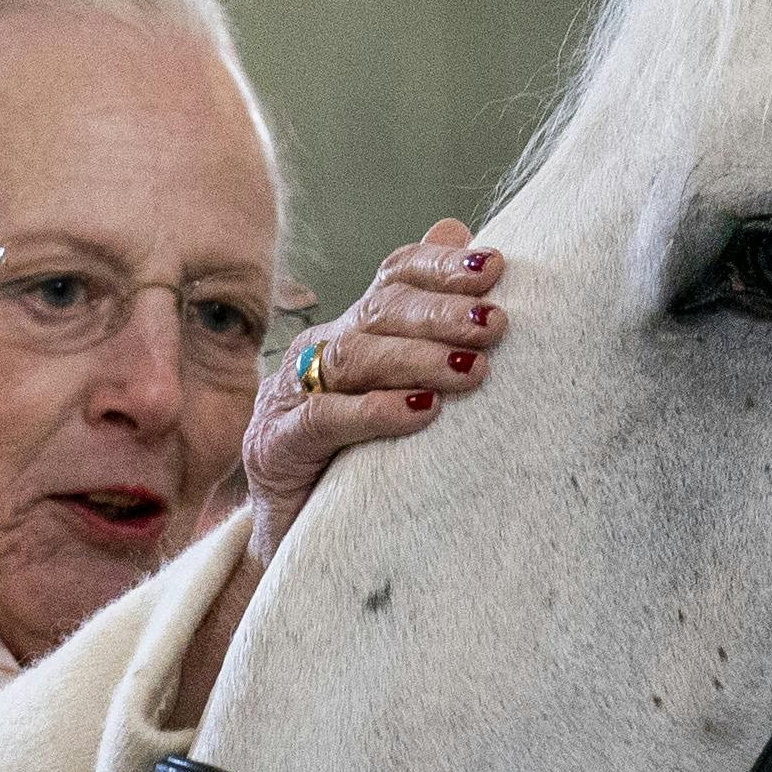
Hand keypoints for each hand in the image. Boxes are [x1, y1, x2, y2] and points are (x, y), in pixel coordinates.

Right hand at [241, 223, 503, 550]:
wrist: (296, 542)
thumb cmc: (358, 465)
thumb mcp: (400, 392)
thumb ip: (425, 321)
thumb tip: (458, 229)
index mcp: (351, 333)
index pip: (392, 279)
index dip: (440, 268)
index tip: (496, 269)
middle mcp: (317, 354)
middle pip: (377, 312)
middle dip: (440, 312)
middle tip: (494, 323)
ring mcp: (290, 399)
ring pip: (354, 357)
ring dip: (418, 358)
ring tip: (472, 369)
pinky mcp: (276, 447)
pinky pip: (327, 420)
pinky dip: (376, 411)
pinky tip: (422, 411)